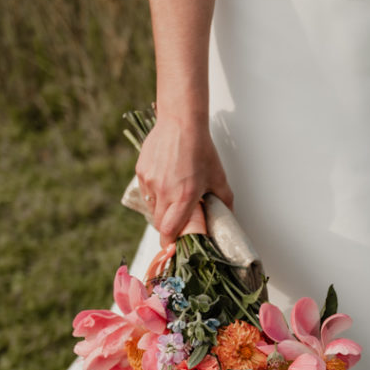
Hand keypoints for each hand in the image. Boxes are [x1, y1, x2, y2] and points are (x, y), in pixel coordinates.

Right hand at [135, 113, 233, 245]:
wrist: (180, 122)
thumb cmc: (201, 149)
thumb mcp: (218, 176)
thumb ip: (224, 200)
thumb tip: (228, 216)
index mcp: (184, 196)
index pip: (170, 231)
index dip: (170, 243)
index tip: (173, 247)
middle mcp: (164, 191)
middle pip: (160, 223)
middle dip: (168, 227)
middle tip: (178, 223)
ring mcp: (150, 182)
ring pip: (152, 207)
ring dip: (161, 210)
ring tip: (174, 199)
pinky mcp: (141, 172)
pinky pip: (146, 192)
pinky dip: (154, 194)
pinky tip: (166, 183)